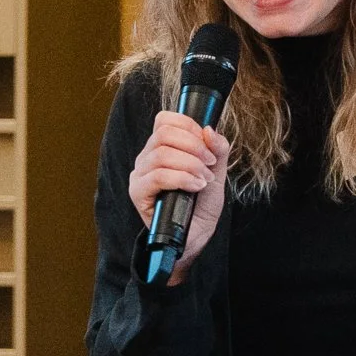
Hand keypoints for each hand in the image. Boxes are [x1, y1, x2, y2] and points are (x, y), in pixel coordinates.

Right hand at [129, 112, 230, 282]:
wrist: (195, 236)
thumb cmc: (201, 204)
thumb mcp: (216, 172)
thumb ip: (218, 150)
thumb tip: (210, 129)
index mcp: (161, 148)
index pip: (165, 120)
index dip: (189, 126)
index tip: (207, 145)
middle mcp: (146, 158)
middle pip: (164, 134)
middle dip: (194, 147)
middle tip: (210, 165)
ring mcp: (140, 175)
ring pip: (162, 154)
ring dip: (191, 165)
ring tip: (204, 180)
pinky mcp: (138, 193)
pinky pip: (158, 176)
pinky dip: (182, 178)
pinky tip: (195, 187)